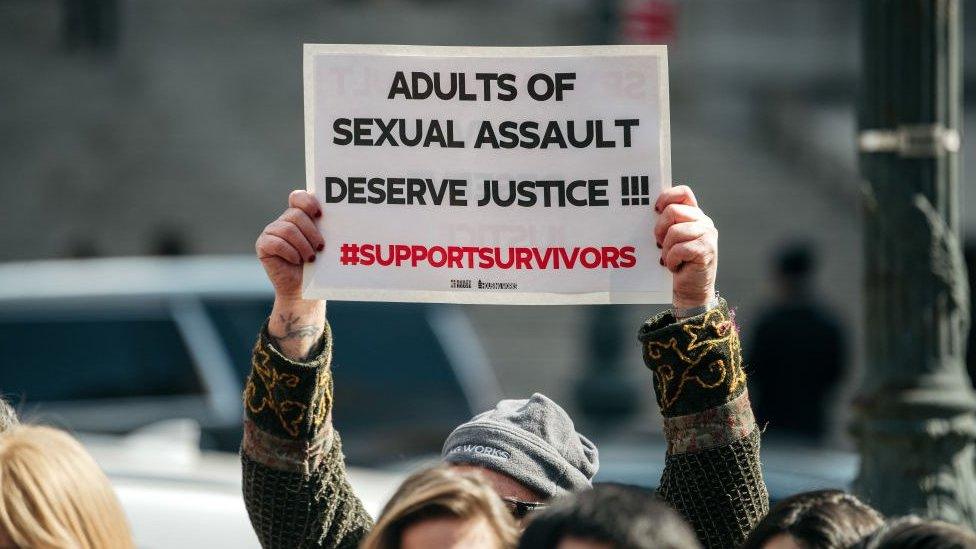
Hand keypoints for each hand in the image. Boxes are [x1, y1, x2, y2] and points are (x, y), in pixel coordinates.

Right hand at [255, 190, 324, 301]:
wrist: (303, 289)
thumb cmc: (317, 266)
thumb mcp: (324, 245)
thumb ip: (326, 230)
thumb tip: (342, 219)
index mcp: (299, 216)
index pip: (298, 197)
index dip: (308, 202)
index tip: (320, 215)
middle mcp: (284, 221)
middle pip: (296, 215)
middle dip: (311, 232)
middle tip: (320, 247)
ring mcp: (271, 232)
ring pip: (287, 229)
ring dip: (303, 245)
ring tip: (311, 258)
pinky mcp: (263, 245)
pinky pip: (275, 242)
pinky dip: (289, 252)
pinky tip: (296, 260)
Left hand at [654, 185, 717, 309]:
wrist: (690, 291)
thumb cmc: (676, 265)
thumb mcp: (669, 241)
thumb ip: (665, 224)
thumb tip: (646, 213)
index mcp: (694, 216)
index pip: (683, 193)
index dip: (666, 197)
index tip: (655, 210)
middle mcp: (704, 222)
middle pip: (673, 211)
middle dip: (660, 229)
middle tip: (660, 245)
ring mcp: (707, 235)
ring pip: (674, 231)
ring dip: (666, 249)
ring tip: (670, 259)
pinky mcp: (706, 250)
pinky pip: (679, 248)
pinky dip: (672, 260)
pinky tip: (676, 267)